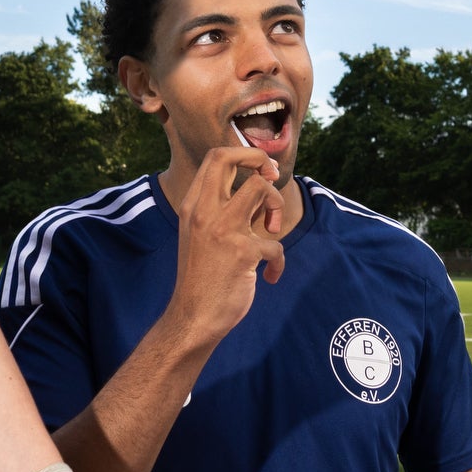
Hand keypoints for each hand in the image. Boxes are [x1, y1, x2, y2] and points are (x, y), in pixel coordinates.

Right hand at [167, 141, 287, 342]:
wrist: (193, 317)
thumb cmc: (202, 277)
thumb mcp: (203, 234)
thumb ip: (225, 209)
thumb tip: (259, 185)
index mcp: (193, 206)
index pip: (216, 157)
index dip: (245, 153)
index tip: (261, 170)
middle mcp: (204, 212)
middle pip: (232, 159)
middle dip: (260, 160)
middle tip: (271, 180)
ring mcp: (222, 230)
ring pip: (260, 188)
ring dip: (276, 206)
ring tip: (271, 232)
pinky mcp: (242, 253)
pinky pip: (276, 244)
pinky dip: (278, 262)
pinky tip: (270, 276)